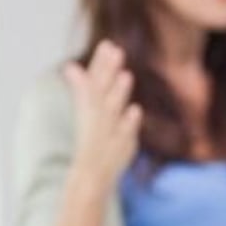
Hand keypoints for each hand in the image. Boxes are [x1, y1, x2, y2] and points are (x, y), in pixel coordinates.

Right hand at [64, 40, 141, 187]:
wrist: (90, 180)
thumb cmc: (98, 150)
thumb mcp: (102, 122)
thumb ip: (105, 101)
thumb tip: (111, 84)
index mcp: (91, 111)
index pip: (95, 83)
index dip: (101, 64)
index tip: (108, 45)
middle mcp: (97, 119)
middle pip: (101, 90)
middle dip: (106, 70)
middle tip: (113, 49)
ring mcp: (106, 133)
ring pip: (112, 108)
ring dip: (118, 92)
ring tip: (126, 75)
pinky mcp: (116, 148)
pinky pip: (123, 134)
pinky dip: (129, 123)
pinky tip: (135, 110)